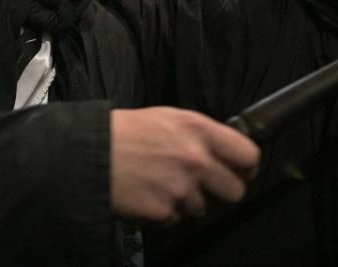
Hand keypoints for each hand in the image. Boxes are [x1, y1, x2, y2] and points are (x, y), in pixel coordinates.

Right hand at [110, 107, 259, 224]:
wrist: (89, 153)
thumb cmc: (125, 132)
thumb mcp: (168, 118)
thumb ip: (200, 134)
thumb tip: (223, 153)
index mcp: (199, 130)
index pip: (248, 155)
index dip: (245, 167)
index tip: (238, 171)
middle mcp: (196, 160)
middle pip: (235, 191)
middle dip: (221, 191)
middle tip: (202, 185)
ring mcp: (181, 189)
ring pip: (203, 209)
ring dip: (187, 202)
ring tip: (161, 184)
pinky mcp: (165, 212)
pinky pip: (177, 220)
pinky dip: (165, 212)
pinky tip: (148, 194)